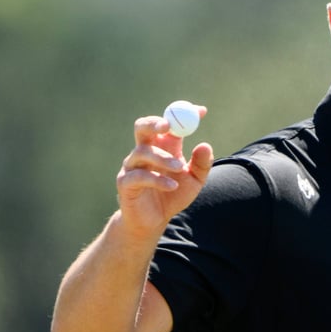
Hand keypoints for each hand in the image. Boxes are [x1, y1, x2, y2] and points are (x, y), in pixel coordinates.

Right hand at [117, 107, 213, 235]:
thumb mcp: (195, 180)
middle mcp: (144, 151)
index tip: (200, 110)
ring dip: (163, 158)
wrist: (155, 220)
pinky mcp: (125, 182)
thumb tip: (205, 145)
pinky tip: (172, 186)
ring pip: (143, 152)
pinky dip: (158, 180)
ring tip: (180, 168)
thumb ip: (202, 164)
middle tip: (169, 127)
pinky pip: (140, 176)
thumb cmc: (173, 195)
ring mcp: (132, 166)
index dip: (182, 114)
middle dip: (155, 123)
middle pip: (142, 127)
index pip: (168, 123)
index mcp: (162, 146)